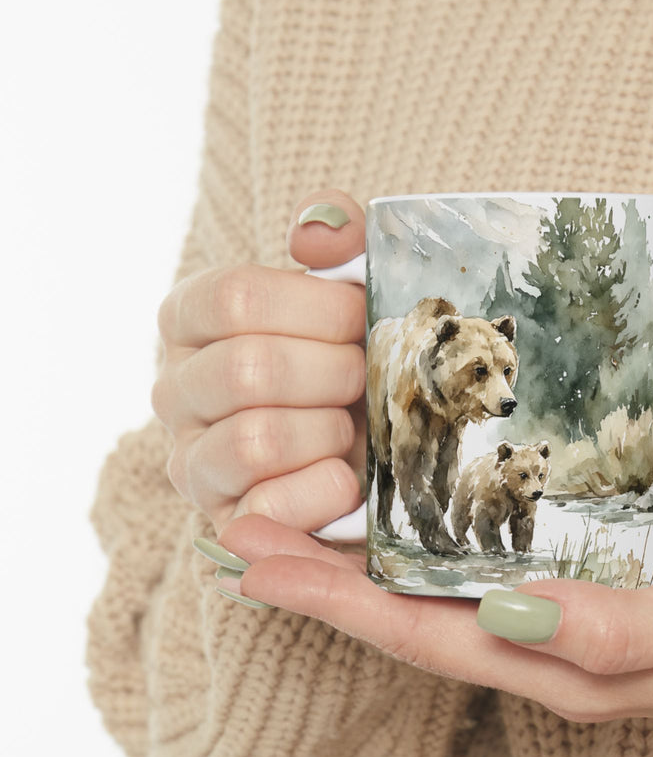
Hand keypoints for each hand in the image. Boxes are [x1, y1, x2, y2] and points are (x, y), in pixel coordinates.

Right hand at [152, 190, 367, 534]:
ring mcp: (192, 461)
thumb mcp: (353, 287)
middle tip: (365, 379)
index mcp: (191, 319)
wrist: (373, 447)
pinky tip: (348, 478)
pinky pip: (269, 507)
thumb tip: (316, 234)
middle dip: (335, 374)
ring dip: (330, 432)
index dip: (319, 309)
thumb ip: (339, 238)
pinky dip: (325, 490)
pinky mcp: (225, 521)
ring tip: (351, 428)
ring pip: (256, 440)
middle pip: (250, 370)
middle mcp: (174, 389)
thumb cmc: (354, 357)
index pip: (235, 298)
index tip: (361, 320)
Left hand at [215, 512, 652, 721]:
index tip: (258, 563)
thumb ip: (614, 627)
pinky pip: (471, 568)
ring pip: (430, 594)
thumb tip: (512, 614)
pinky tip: (390, 514)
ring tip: (287, 520)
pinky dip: (414, 543)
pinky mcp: (570, 577)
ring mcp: (551, 614)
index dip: (336, 603)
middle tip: (239, 531)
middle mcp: (540, 645)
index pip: (423, 636)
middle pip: (407, 617)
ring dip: (355, 561)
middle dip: (320, 580)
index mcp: (560, 664)